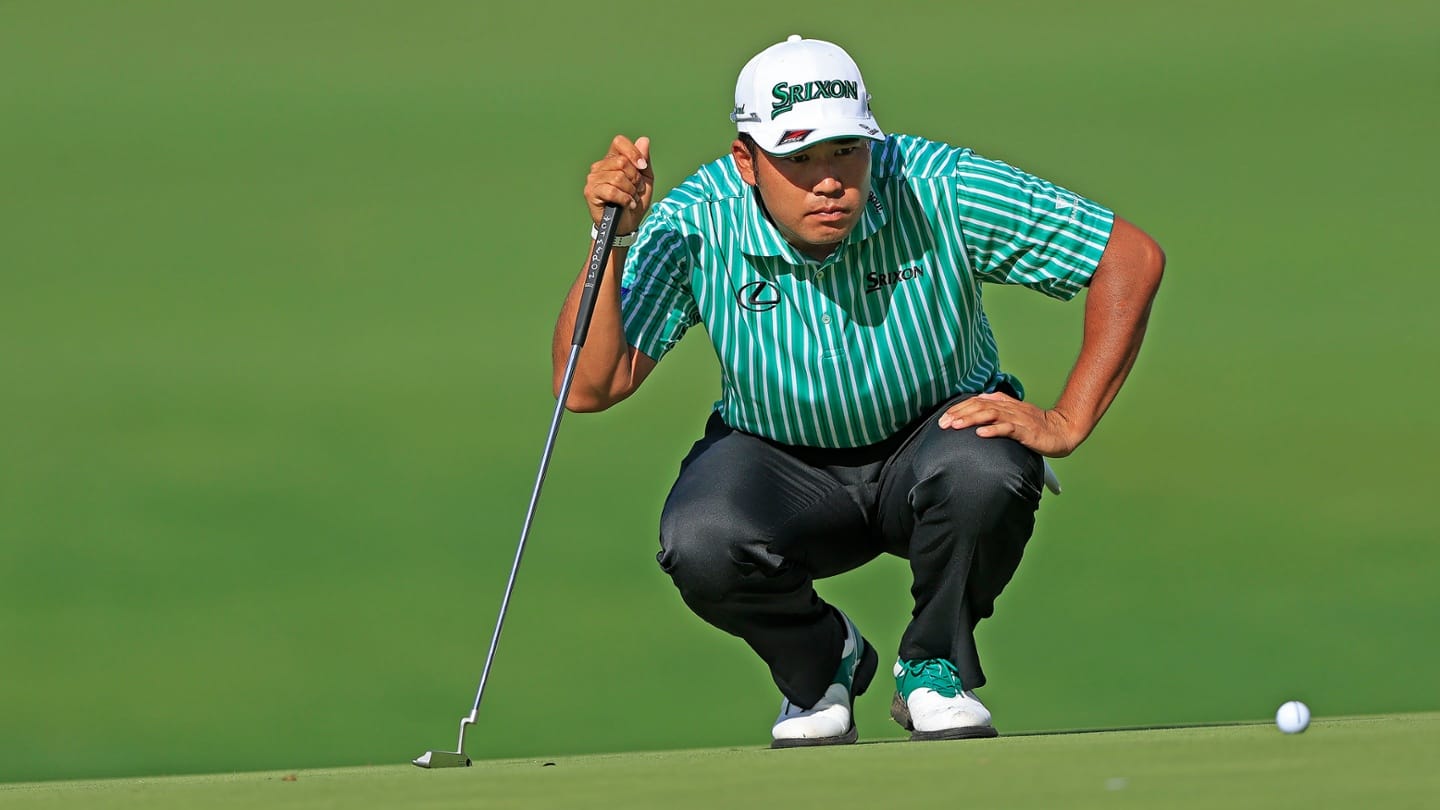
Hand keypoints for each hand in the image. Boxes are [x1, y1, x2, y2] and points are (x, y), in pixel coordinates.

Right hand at [585, 135, 654, 236]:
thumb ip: (644, 160)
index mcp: (612, 159)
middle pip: (622, 162)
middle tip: (635, 190)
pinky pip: (612, 190)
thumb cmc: (634, 202)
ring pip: (618, 177)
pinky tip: (625, 204)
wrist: (626, 225)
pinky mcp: (590, 192)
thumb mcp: (646, 180)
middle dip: (635, 179)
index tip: (642, 167)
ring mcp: (593, 179)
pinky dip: (624, 199)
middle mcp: (600, 166)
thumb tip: (644, 140)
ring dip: (630, 192)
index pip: (619, 142)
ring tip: (630, 199)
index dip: (633, 152)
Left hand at [937, 392, 1085, 457]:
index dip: (958, 408)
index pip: (976, 401)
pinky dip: (994, 430)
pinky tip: (981, 434)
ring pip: (991, 414)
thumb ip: (994, 413)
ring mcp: (1018, 418)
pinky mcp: (1026, 431)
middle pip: (980, 406)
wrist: (1062, 430)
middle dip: (959, 414)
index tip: (943, 418)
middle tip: (943, 423)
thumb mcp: (1012, 416)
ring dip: (971, 419)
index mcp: (1004, 403)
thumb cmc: (1035, 426)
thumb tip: (972, 415)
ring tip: (956, 426)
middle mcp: (1009, 408)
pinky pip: (1008, 429)